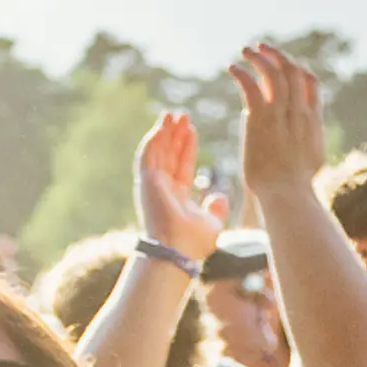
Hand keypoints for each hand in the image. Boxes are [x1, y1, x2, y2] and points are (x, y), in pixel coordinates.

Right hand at [131, 112, 231, 265]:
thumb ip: (215, 209)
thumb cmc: (194, 243)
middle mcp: (162, 189)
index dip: (187, 146)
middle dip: (175, 135)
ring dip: (164, 133)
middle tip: (182, 115)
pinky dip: (152, 141)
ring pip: (158, 152)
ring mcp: (153, 185)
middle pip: (169, 155)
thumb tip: (220, 197)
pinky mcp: (146, 182)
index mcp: (177, 197)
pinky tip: (160, 127)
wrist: (179, 251)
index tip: (192, 129)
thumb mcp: (212, 223)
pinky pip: (147, 156)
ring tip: (172, 114)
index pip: (182, 165)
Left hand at [226, 45, 326, 196]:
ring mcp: (281, 113)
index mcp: (313, 120)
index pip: (311, 83)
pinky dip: (242, 73)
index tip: (284, 63)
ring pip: (273, 73)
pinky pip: (251, 85)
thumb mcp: (308, 161)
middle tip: (262, 46)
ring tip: (245, 50)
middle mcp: (300, 112)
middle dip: (277, 55)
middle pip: (293, 71)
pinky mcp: (260, 118)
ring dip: (259, 57)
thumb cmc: (294, 187)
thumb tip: (298, 142)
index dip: (298, 68)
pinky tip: (232, 68)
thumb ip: (303, 144)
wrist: (287, 193)